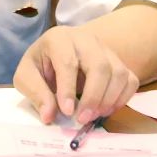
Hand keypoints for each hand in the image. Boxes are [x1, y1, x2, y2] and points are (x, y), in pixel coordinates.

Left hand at [13, 26, 138, 125]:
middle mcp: (86, 39)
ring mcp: (106, 49)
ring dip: (109, 99)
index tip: (67, 112)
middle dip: (93, 96)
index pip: (68, 62)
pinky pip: (130, 79)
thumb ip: (36, 93)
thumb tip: (49, 116)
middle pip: (100, 66)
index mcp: (59, 38)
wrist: (58, 52)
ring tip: (94, 116)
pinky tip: (107, 109)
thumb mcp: (26, 76)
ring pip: (118, 72)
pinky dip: (123, 97)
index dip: (68, 89)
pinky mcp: (118, 61)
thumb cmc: (42, 64)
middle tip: (82, 118)